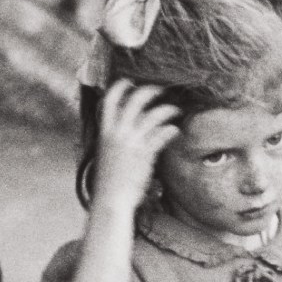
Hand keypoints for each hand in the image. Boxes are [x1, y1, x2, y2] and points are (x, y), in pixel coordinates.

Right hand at [91, 81, 179, 210]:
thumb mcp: (107, 153)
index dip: (121, 87)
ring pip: (152, 115)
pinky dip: (171, 130)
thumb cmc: (110, 180)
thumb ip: (114, 137)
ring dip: (167, 109)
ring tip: (176, 110)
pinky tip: (176, 130)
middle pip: (135, 101)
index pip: (110, 100)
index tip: (131, 82)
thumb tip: (123, 127)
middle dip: (150, 91)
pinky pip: (162, 134)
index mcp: (105, 131)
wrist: (111, 199)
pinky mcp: (145, 154)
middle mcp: (117, 133)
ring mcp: (132, 142)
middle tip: (162, 90)